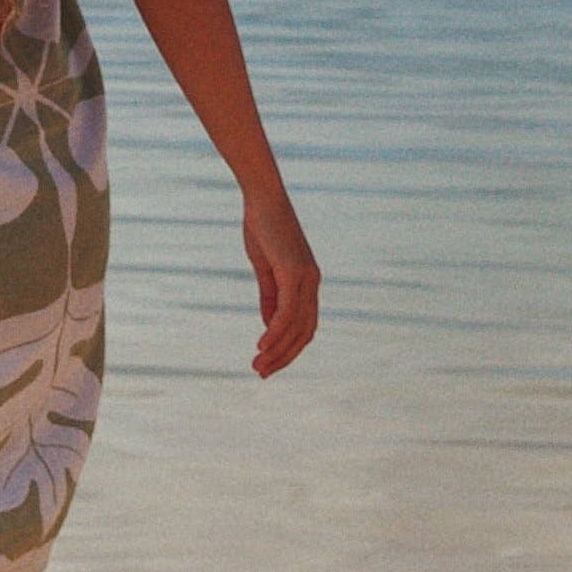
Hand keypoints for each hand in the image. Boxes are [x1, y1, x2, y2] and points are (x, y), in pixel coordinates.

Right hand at [241, 190, 321, 378]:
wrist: (263, 198)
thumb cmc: (263, 228)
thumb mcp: (265, 268)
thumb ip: (269, 296)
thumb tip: (269, 326)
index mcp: (307, 283)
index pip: (305, 326)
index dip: (289, 348)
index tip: (269, 363)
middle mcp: (312, 283)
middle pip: (304, 332)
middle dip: (284, 356)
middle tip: (262, 373)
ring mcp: (306, 278)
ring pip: (296, 326)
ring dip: (277, 349)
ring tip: (259, 365)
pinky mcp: (294, 272)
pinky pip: (287, 311)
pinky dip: (276, 331)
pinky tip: (262, 344)